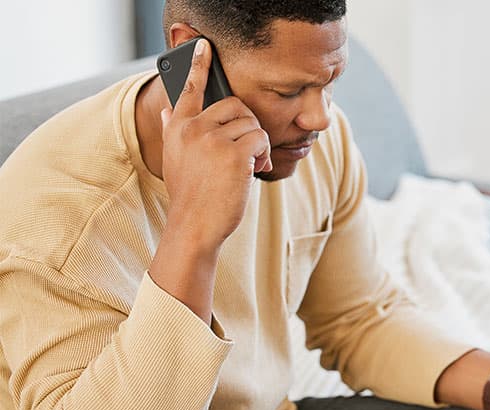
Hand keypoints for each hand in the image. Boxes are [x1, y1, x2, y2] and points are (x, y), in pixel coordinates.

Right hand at [159, 38, 272, 249]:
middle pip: (234, 105)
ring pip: (251, 124)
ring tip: (249, 167)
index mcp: (178, 127)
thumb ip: (173, 130)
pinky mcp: (234, 153)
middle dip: (247, 125)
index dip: (198, 65)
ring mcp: (213, 139)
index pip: (188, 88)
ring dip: (257, 145)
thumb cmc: (190, 195)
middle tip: (247, 149)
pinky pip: (261, 139)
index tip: (204, 46)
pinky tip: (256, 171)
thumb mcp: (174, 159)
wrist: (195, 225)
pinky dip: (264, 155)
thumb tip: (166, 108)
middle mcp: (193, 128)